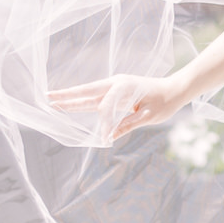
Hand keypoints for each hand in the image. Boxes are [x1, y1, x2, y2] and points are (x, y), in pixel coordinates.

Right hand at [47, 73, 187, 140]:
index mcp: (125, 86)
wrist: (175, 89)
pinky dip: (83, 101)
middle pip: (87, 91)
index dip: (103, 123)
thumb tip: (109, 137)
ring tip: (54, 101)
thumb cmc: (164, 102)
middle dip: (68, 96)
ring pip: (89, 94)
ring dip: (72, 98)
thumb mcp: (148, 116)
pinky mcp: (117, 91)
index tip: (106, 139)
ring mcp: (116, 86)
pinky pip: (96, 98)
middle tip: (48, 97)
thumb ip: (127, 124)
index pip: (105, 106)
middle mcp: (117, 83)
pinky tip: (71, 104)